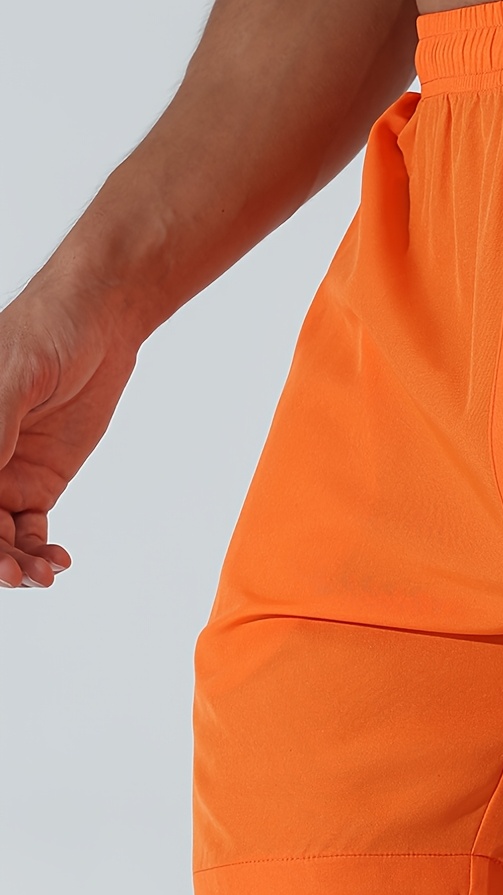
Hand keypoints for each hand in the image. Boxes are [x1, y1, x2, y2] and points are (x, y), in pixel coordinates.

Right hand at [0, 269, 140, 585]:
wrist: (102, 319)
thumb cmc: (49, 328)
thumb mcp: (17, 375)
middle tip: (18, 573)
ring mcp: (4, 472)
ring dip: (15, 561)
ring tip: (43, 574)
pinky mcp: (40, 480)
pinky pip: (30, 529)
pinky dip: (38, 550)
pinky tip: (55, 561)